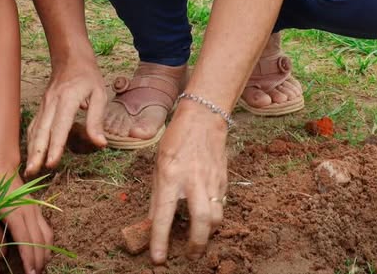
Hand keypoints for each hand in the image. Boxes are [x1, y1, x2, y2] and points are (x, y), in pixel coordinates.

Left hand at [0, 154, 54, 273]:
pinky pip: (46, 228)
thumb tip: (2, 254)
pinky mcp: (37, 208)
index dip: (29, 259)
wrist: (0, 166)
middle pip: (39, 241)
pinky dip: (47, 242)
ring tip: (40, 267)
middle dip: (39, 261)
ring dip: (45, 253)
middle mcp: (29, 212)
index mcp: (15, 213)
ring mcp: (35, 209)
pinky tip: (43, 252)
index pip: (26, 241)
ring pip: (46, 235)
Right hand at [25, 60, 107, 174]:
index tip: (51, 163)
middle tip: (32, 172)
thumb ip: (96, 120)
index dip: (55, 146)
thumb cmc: (87, 76)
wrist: (70, 57)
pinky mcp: (41, 107)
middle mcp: (52, 103)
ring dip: (31, 150)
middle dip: (36, 153)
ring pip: (34, 130)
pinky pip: (34, 126)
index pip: (59, 126)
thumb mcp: (99, 94)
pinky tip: (30, 154)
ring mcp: (44, 105)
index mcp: (67, 99)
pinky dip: (30, 141)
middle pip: (41, 131)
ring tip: (28, 169)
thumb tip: (100, 143)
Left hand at [148, 104, 228, 263]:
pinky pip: (221, 205)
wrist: (203, 118)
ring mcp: (211, 181)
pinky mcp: (223, 180)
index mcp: (171, 176)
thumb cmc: (176, 139)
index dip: (160, 240)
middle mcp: (192, 181)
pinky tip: (207, 217)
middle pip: (201, 221)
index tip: (158, 258)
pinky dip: (214, 216)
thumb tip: (153, 221)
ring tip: (199, 237)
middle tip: (190, 255)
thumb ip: (157, 195)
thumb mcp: (158, 164)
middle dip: (197, 244)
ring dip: (208, 232)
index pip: (164, 214)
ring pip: (216, 217)